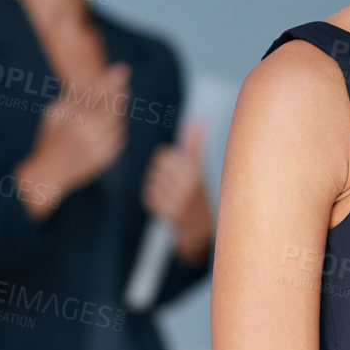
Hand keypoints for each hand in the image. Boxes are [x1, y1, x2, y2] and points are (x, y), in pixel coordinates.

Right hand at [20, 62, 130, 216]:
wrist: (49, 174)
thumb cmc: (48, 141)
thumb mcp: (53, 117)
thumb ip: (71, 98)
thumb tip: (85, 79)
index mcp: (75, 119)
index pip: (98, 95)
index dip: (111, 81)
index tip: (122, 69)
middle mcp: (89, 133)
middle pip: (113, 107)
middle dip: (120, 93)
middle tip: (125, 84)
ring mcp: (99, 146)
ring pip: (119, 122)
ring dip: (120, 111)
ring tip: (119, 101)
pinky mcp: (105, 159)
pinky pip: (119, 138)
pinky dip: (119, 128)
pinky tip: (115, 122)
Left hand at [143, 119, 212, 260]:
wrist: (201, 229)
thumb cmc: (198, 193)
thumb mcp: (199, 168)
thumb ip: (195, 145)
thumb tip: (198, 120)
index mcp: (194, 171)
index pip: (164, 155)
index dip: (166, 162)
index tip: (176, 171)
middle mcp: (187, 185)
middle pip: (155, 169)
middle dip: (160, 176)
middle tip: (172, 185)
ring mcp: (178, 200)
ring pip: (150, 183)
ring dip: (156, 190)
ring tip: (169, 196)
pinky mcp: (168, 214)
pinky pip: (148, 199)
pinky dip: (153, 202)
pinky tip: (166, 206)